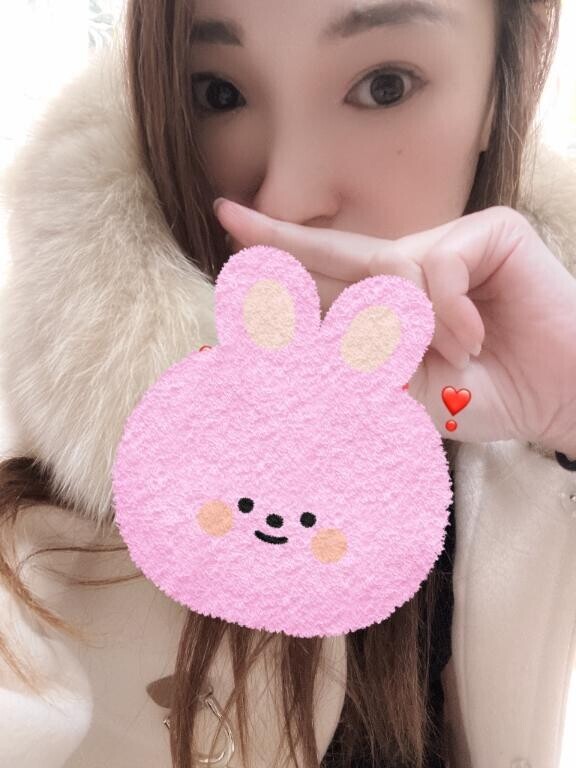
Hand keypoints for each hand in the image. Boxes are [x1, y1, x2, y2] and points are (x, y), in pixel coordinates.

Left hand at [214, 200, 575, 452]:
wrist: (560, 396)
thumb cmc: (487, 395)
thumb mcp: (407, 391)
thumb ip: (359, 369)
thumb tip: (291, 358)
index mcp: (394, 303)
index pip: (329, 277)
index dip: (282, 258)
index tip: (230, 233)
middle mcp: (414, 266)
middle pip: (336, 250)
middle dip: (282, 239)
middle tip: (228, 217)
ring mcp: (451, 243)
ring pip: (389, 268)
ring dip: (410, 325)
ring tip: (454, 356)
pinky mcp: (490, 231)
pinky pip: (437, 267)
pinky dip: (448, 313)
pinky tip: (474, 340)